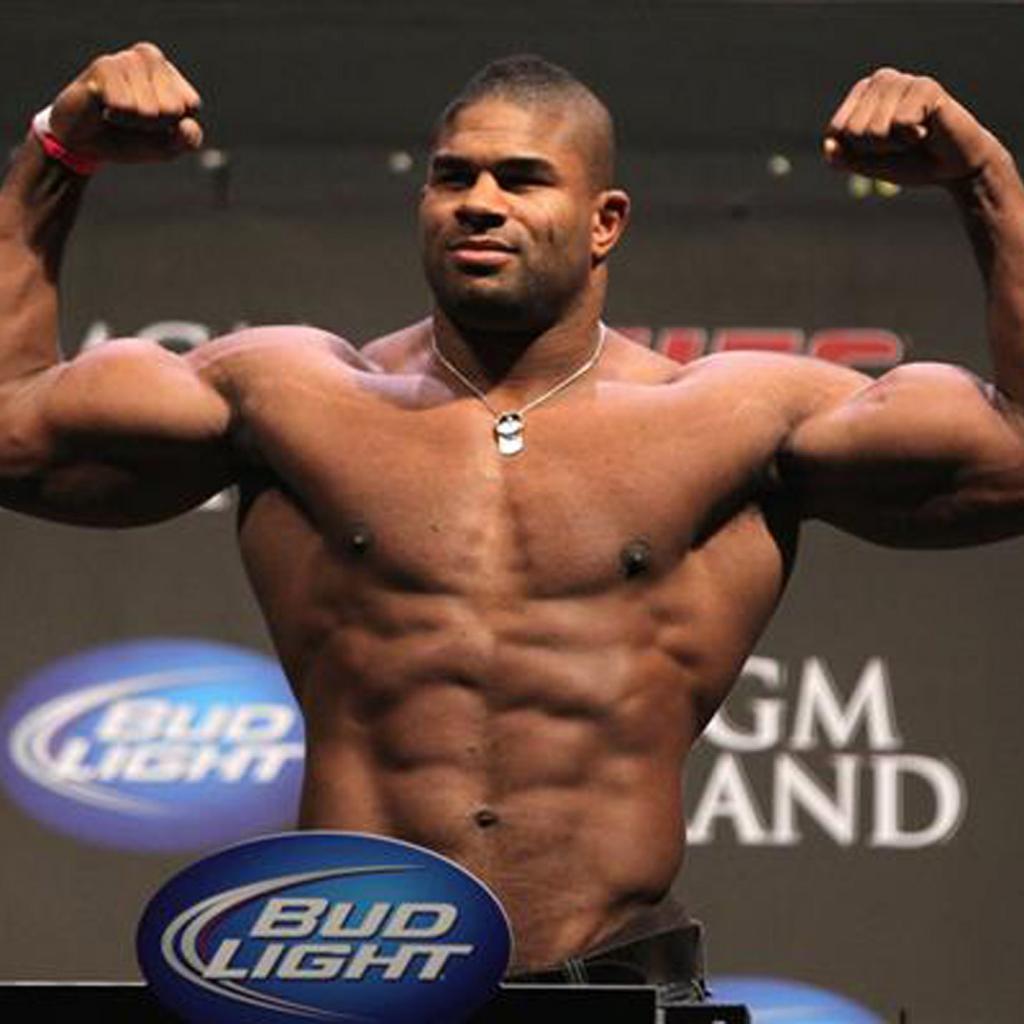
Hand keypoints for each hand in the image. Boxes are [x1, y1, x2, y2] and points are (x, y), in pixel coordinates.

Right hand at [47, 42, 202, 162]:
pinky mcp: (103, 67)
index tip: (154, 124)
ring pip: (149, 110)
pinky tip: (103, 107)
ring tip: (116, 113)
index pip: (190, 105)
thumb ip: (187, 140)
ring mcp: (126, 59)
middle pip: (172, 108)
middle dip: (153, 126)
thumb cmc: (129, 138)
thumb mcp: (167, 147)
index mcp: (170, 73)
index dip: (173, 126)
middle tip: (131, 120)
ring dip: (132, 122)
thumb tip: (188, 126)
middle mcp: (150, 57)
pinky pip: (125, 106)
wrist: (85, 143)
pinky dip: (116, 117)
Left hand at [823, 67, 1004, 185]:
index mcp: (861, 94)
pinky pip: (900, 124)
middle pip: (853, 131)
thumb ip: (843, 158)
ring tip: (914, 137)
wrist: (951, 168)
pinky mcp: (925, 87)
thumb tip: (828, 145)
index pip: (834, 130)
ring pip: (874, 129)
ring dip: (894, 145)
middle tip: (900, 143)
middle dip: (875, 149)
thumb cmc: (908, 161)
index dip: (855, 151)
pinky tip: (927, 131)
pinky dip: (912, 137)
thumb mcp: (867, 164)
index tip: (878, 148)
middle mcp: (880, 80)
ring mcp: (903, 80)